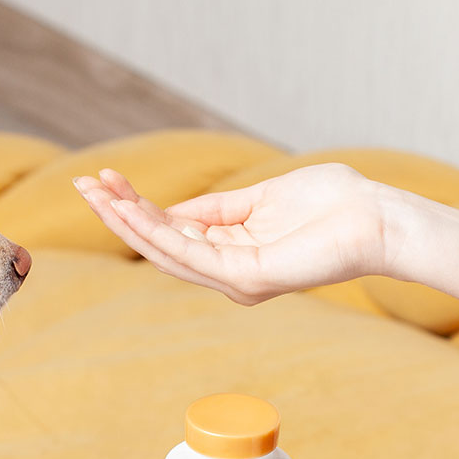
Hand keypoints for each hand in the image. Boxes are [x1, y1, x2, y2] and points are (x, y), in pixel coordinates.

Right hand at [75, 165, 387, 304]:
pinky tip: (133, 208)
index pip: (171, 233)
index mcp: (232, 254)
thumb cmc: (333, 204)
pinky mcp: (247, 278)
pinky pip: (191, 255)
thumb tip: (175, 208)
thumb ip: (218, 208)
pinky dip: (158, 231)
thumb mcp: (262, 197)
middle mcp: (229, 274)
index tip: (105, 178)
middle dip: (119, 214)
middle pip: (159, 246)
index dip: (135, 207)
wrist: (376, 219)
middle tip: (82, 185)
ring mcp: (236, 280)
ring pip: (167, 252)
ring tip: (97, 193)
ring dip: (128, 221)